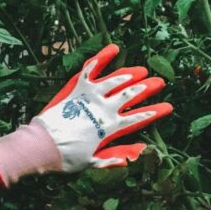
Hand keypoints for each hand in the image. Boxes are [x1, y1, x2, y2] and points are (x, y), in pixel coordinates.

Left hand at [0, 44, 171, 187]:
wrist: (42, 146)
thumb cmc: (67, 157)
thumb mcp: (95, 161)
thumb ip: (118, 155)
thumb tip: (141, 150)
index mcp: (110, 128)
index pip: (139, 118)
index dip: (155, 112)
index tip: (168, 107)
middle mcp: (104, 108)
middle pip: (131, 95)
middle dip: (148, 88)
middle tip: (159, 82)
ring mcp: (91, 95)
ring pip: (116, 80)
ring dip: (131, 74)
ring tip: (142, 71)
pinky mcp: (77, 86)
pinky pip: (91, 68)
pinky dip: (103, 57)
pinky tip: (114, 48)